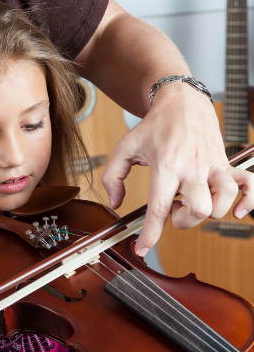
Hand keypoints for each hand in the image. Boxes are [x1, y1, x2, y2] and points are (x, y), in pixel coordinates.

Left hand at [101, 83, 253, 255]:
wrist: (181, 102)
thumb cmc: (153, 127)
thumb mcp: (125, 148)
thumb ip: (112, 177)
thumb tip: (115, 203)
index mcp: (166, 165)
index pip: (159, 207)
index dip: (151, 234)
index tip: (143, 249)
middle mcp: (193, 168)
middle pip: (198, 211)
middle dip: (183, 221)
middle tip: (172, 208)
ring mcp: (213, 166)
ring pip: (223, 202)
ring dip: (207, 212)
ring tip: (192, 201)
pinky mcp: (226, 164)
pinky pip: (250, 185)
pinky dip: (249, 201)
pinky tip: (238, 210)